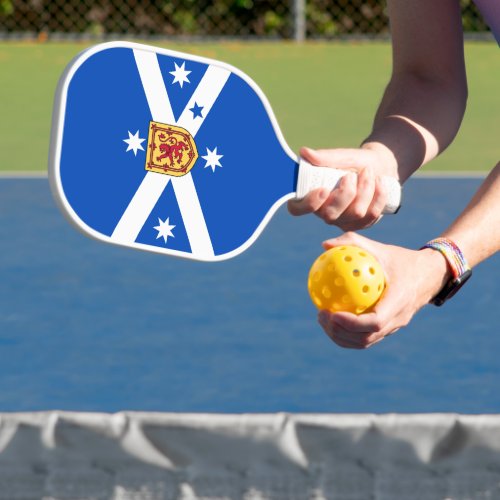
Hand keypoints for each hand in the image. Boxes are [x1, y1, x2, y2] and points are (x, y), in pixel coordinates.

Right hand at [288, 145, 397, 230]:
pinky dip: (378, 195)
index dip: (309, 204)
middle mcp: (324, 212)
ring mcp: (342, 221)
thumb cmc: (353, 161)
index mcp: (310, 196)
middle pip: (330, 215)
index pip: (297, 209)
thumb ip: (324, 157)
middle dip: (346, 193)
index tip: (323, 189)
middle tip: (351, 175)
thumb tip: (304, 152)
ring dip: (365, 188)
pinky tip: (379, 182)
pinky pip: (371, 215)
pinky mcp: (361, 224)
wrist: (379, 167)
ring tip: (368, 172)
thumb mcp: (341, 156)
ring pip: (355, 213)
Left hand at [317, 232, 450, 348]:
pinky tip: (331, 318)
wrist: (429, 275)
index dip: (352, 323)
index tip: (332, 313)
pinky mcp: (389, 329)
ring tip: (322, 319)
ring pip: (365, 342)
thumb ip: (353, 243)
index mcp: (399, 301)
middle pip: (366, 338)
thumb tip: (324, 245)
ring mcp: (394, 327)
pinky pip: (366, 337)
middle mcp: (398, 319)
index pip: (375, 322)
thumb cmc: (401, 259)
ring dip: (341, 336)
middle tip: (321, 315)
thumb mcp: (380, 248)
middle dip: (340, 332)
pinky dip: (347, 333)